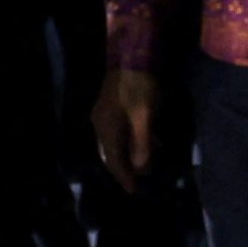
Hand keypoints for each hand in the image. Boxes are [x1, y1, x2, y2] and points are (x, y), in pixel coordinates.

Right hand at [94, 66, 162, 194]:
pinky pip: (119, 132)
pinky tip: (147, 140)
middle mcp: (101, 125)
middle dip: (124, 168)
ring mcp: (104, 115)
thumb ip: (142, 145)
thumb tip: (142, 169)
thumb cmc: (138, 88)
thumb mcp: (144, 118)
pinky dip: (131, 140)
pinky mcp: (111, 106)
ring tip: (146, 162)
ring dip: (129, 154)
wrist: (131, 55)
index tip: (133, 191)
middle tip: (137, 180)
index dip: (125, 177)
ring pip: (115, 143)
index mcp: (107, 131)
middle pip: (111, 154)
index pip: (114, 162)